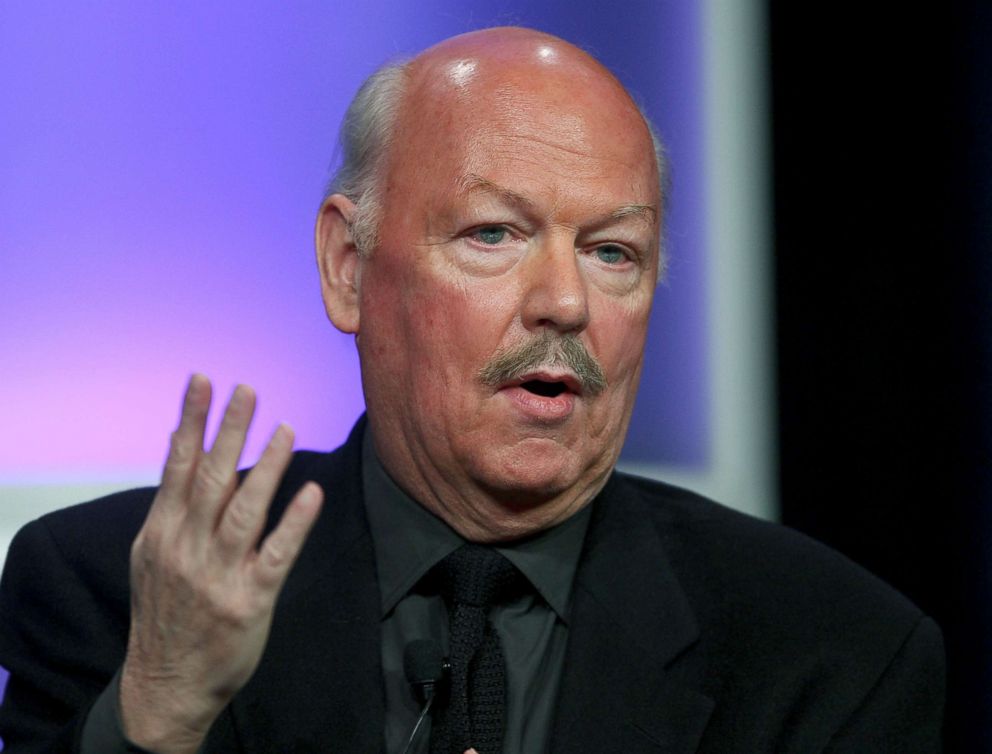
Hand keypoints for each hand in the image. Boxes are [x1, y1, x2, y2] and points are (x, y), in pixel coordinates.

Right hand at [119, 375, 322, 753]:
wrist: (165, 684)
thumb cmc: (165, 611)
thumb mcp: (151, 555)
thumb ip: (171, 502)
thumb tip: (183, 446)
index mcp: (162, 532)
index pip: (179, 465)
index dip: (192, 421)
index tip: (203, 381)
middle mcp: (187, 548)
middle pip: (212, 478)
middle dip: (229, 430)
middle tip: (247, 389)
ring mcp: (219, 574)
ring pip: (245, 510)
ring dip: (267, 467)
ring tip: (285, 427)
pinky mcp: (250, 599)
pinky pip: (277, 555)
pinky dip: (295, 523)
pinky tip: (312, 493)